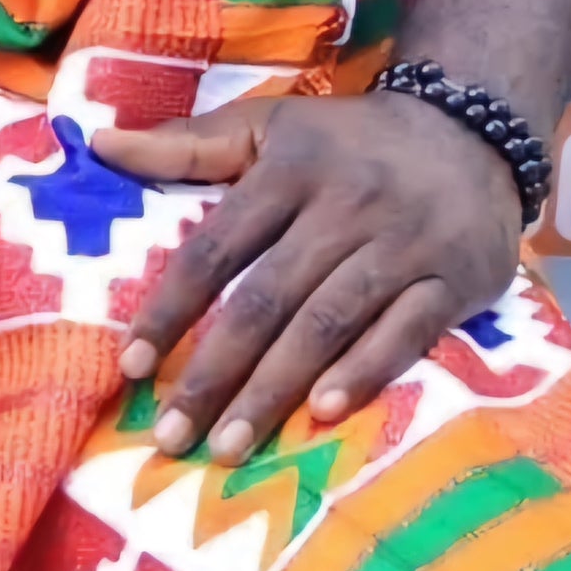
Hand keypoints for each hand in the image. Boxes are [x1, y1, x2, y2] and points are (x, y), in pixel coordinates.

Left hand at [92, 88, 520, 459]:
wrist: (471, 129)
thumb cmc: (349, 139)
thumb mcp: (267, 124)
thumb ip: (186, 143)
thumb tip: (99, 143)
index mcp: (287, 170)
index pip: (215, 248)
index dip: (171, 309)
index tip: (131, 366)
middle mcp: (341, 208)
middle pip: (266, 299)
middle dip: (214, 372)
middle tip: (170, 435)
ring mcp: (399, 246)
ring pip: (326, 324)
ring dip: (275, 389)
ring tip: (228, 446)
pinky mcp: (451, 280)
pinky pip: (404, 332)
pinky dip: (365, 371)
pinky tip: (324, 413)